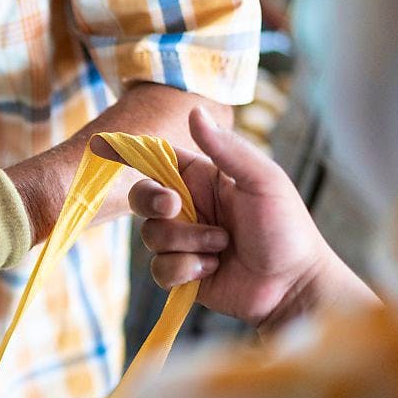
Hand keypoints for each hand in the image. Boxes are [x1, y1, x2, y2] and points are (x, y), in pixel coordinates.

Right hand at [121, 107, 375, 332]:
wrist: (294, 287)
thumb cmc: (286, 229)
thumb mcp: (263, 181)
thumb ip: (226, 149)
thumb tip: (195, 110)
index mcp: (202, 179)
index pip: (157, 160)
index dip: (130, 154)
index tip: (104, 147)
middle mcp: (187, 208)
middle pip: (142, 197)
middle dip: (152, 202)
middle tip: (174, 208)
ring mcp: (182, 242)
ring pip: (151, 235)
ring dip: (188, 242)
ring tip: (223, 247)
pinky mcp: (180, 273)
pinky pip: (159, 269)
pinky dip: (186, 270)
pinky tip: (214, 269)